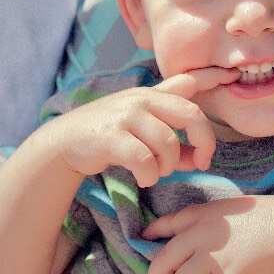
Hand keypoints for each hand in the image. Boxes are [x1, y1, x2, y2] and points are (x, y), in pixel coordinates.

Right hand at [53, 67, 239, 187]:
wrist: (65, 140)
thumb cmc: (110, 134)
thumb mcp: (142, 123)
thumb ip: (173, 134)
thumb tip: (200, 158)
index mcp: (153, 94)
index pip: (192, 93)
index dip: (207, 122)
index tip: (207, 150)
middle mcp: (142, 99)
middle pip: (190, 115)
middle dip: (203, 142)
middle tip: (200, 163)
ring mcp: (126, 116)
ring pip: (168, 143)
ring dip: (168, 165)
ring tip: (156, 172)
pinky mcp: (111, 137)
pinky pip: (144, 160)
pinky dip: (149, 175)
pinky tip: (144, 179)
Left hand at [142, 195, 273, 273]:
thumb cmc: (268, 219)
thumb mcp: (234, 208)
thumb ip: (213, 220)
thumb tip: (200, 234)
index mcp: (203, 215)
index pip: (169, 223)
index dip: (152, 234)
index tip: (141, 242)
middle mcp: (201, 235)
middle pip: (165, 260)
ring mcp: (213, 257)